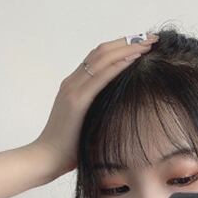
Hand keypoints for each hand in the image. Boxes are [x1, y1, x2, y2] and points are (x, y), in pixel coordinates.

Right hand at [32, 32, 157, 177]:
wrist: (46, 159)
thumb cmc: (66, 149)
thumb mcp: (84, 125)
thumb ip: (95, 114)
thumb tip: (115, 116)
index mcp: (73, 86)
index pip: (98, 58)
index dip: (119, 47)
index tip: (140, 45)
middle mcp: (72, 82)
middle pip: (102, 51)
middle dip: (127, 42)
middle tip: (150, 38)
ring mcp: (73, 89)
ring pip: (102, 58)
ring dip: (127, 48)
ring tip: (147, 43)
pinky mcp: (77, 101)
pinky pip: (101, 76)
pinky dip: (119, 64)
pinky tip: (134, 58)